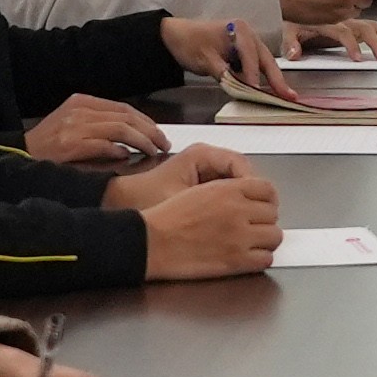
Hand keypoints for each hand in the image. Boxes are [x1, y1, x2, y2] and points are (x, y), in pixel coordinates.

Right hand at [23, 92, 167, 166]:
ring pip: (120, 129)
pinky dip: (118, 150)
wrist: (18, 155)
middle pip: (126, 117)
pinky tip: (127, 157)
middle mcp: (80, 110)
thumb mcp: (73, 124)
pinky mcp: (70, 144)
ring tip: (152, 152)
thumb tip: (131, 137)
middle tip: (163, 144)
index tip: (159, 134)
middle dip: (150, 131)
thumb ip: (99, 125)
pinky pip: (103, 145)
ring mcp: (75, 126)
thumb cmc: (47, 146)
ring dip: (141, 141)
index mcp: (82, 102)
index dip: (146, 121)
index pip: (124, 108)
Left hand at [100, 141, 249, 209]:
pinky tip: (228, 221)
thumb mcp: (181, 201)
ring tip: (242, 221)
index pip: (240, 164)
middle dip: (250, 195)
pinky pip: (224, 191)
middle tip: (254, 217)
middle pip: (241, 173)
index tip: (255, 206)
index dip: (251, 185)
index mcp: (202, 155)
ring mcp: (204, 170)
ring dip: (240, 201)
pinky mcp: (200, 183)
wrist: (121, 202)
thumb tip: (245, 210)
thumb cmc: (146, 198)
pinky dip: (229, 205)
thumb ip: (213, 202)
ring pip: (235, 183)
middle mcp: (205, 159)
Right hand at [139, 167, 281, 279]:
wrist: (152, 242)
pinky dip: (260, 259)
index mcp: (228, 190)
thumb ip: (228, 191)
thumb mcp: (199, 190)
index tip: (262, 206)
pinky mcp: (235, 261)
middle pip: (273, 214)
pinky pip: (265, 259)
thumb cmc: (167, 218)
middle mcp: (238, 210)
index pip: (267, 189)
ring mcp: (239, 236)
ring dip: (265, 240)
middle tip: (252, 227)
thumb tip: (249, 199)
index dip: (266, 199)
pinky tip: (248, 258)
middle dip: (264, 220)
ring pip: (275, 236)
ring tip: (251, 243)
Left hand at [159, 16, 285, 93]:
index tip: (257, 91)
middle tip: (289, 95)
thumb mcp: (205, 59)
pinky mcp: (242, 51)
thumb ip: (224, 73)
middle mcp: (247, 33)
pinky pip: (255, 64)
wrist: (174, 36)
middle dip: (277, 78)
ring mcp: (247, 42)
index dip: (254, 75)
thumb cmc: (188, 43)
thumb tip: (239, 87)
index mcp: (239, 30)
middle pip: (265, 58)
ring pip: (263, 62)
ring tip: (284, 94)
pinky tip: (268, 88)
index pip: (251, 56)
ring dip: (273, 78)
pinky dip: (262, 76)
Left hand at [295, 17, 376, 59]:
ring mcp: (350, 20)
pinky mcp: (355, 23)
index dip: (352, 45)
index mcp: (328, 21)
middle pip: (365, 28)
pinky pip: (375, 27)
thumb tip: (294, 54)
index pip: (344, 32)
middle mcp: (342, 19)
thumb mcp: (288, 28)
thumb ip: (291, 42)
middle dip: (376, 43)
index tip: (357, 58)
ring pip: (373, 26)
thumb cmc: (293, 15)